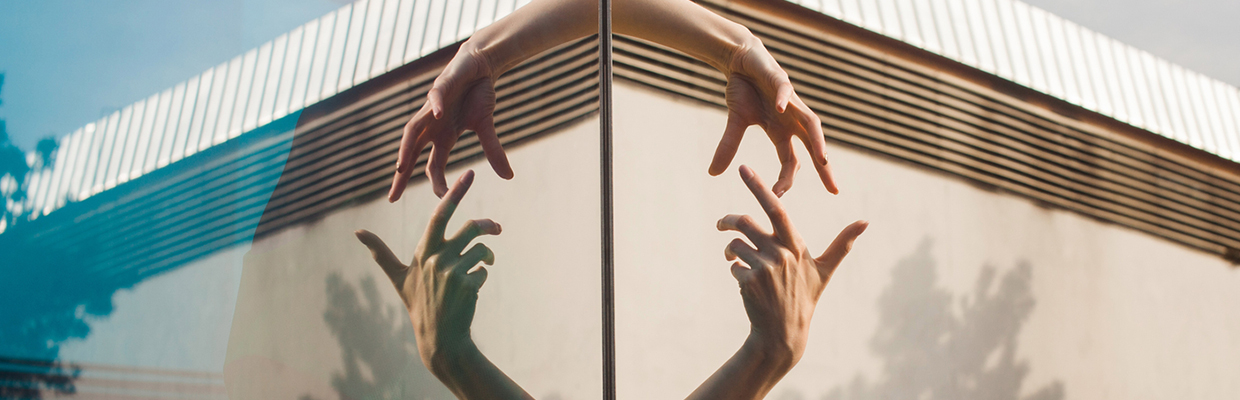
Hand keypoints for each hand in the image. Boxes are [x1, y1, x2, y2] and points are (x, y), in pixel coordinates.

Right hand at [360, 170, 500, 366]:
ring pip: (482, 250)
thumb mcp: (398, 277)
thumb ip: (380, 253)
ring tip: (484, 265)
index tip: (470, 174)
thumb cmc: (418, 303)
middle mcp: (436, 259)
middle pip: (471, 227)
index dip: (455, 193)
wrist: (439, 336)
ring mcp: (452, 272)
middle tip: (497, 228)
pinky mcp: (467, 284)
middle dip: (488, 225)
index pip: (440, 215)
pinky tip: (472, 290)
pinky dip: (483, 276)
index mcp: (422, 251)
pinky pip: (485, 269)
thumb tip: (357, 232)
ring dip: (487, 257)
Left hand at [390, 44, 513, 200]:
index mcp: (443, 136)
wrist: (479, 65)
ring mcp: (433, 107)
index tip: (437, 205)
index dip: (434, 184)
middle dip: (401, 173)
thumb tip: (508, 177)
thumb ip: (493, 151)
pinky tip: (438, 114)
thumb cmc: (478, 95)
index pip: (433, 165)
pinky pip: (435, 98)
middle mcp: (432, 125)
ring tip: (400, 167)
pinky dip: (436, 106)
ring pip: (413, 129)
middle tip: (392, 195)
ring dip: (406, 148)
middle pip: (411, 152)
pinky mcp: (441, 87)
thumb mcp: (486, 126)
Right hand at [709, 39, 837, 195]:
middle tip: (834, 188)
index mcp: (782, 131)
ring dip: (817, 141)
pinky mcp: (780, 80)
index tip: (781, 198)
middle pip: (813, 145)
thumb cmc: (744, 89)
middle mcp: (791, 118)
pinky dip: (784, 99)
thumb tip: (713, 173)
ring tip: (823, 159)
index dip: (788, 179)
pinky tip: (782, 108)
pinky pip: (785, 91)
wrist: (742, 59)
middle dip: (824, 167)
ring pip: (811, 122)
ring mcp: (789, 100)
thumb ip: (728, 147)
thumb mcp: (735, 122)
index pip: (791, 160)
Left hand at [717, 165, 865, 362]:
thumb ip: (842, 244)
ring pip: (735, 245)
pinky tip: (744, 280)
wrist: (782, 332)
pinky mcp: (750, 281)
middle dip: (727, 221)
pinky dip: (733, 268)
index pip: (776, 208)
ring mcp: (765, 268)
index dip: (759, 187)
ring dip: (730, 250)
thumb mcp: (825, 270)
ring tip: (733, 258)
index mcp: (797, 245)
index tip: (744, 168)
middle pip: (746, 222)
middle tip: (720, 224)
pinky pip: (733, 263)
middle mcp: (782, 254)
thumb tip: (866, 222)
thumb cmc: (804, 297)